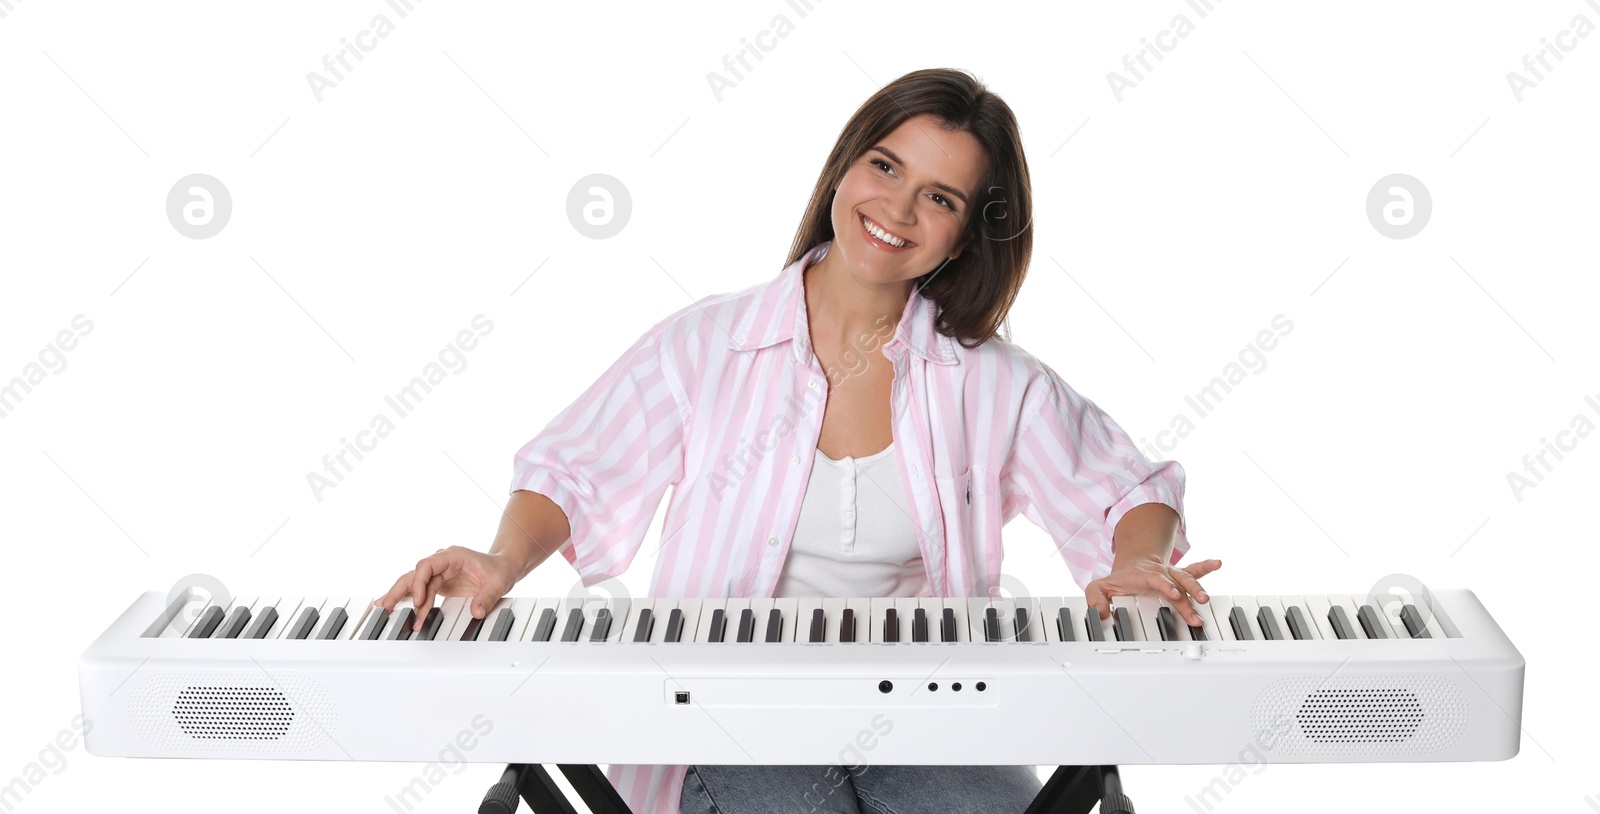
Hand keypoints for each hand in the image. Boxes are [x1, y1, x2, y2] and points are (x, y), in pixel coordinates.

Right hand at [375, 546, 518, 630]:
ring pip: (413, 583)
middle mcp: (442, 562)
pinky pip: (420, 591)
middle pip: (414, 574)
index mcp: (453, 556)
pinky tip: (393, 606)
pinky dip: (408, 600)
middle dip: (400, 590)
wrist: (503, 567)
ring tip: (384, 610)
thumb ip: (487, 597)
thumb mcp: (499, 583)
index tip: (418, 601)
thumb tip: (476, 612)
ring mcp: (439, 573)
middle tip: (387, 606)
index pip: (427, 565)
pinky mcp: (439, 583)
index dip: (419, 583)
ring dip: (400, 597)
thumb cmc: (500, 569)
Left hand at [1085, 558, 1221, 626]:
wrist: (1132, 564)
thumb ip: (1095, 597)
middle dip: (1186, 596)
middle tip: (1196, 608)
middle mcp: (1159, 573)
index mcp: (1141, 575)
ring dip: (1197, 589)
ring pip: (1186, 579)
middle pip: (1175, 583)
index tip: (1174, 595)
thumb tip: (1098, 611)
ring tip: (1206, 599)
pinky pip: (1194, 570)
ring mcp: (1170, 574)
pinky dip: (1206, 567)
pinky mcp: (1178, 576)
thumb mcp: (1100, 587)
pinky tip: (1218, 563)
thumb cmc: (1119, 579)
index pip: (1154, 579)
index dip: (1164, 586)